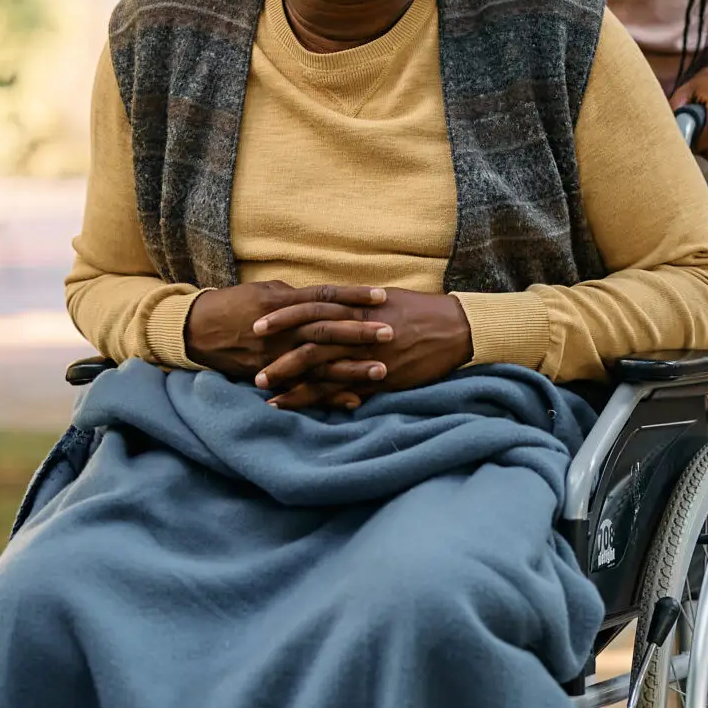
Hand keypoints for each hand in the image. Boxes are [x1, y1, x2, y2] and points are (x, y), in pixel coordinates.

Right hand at [185, 279, 393, 395]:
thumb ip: (298, 298)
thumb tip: (329, 299)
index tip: (382, 296)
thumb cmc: (234, 305)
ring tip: (382, 371)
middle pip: (326, 329)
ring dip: (351, 368)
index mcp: (282, 303)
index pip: (324, 297)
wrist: (195, 330)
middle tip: (390, 333)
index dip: (353, 296)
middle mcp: (280, 329)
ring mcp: (274, 356)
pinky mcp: (269, 377)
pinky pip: (303, 388)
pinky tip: (354, 400)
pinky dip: (328, 395)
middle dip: (359, 332)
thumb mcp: (265, 292)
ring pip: (319, 363)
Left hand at [251, 287, 472, 410]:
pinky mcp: (380, 378)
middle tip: (251, 366)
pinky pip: (343, 392)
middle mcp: (358, 331)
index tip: (258, 325)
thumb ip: (357, 305)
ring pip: (320, 370)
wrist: (456, 329)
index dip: (283, 318)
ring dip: (291, 382)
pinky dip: (319, 400)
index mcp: (358, 307)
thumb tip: (334, 304)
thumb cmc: (423, 310)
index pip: (311, 309)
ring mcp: (368, 357)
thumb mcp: (386, 300)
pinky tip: (299, 407)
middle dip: (278, 355)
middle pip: (309, 342)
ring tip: (264, 392)